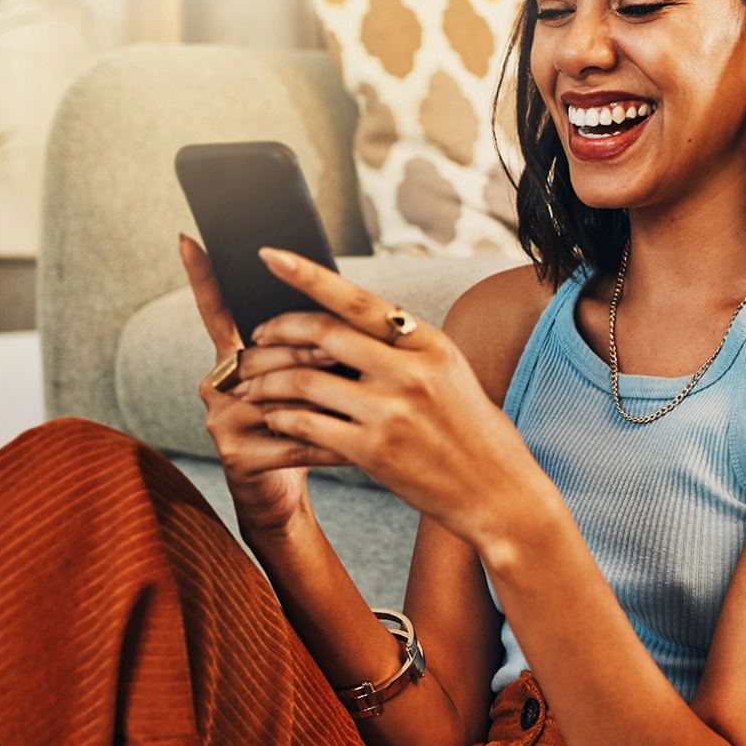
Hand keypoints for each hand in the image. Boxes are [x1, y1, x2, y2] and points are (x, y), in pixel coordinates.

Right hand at [179, 234, 350, 536]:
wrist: (284, 495)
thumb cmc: (305, 425)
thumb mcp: (307, 379)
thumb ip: (311, 344)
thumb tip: (344, 300)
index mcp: (234, 357)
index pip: (216, 310)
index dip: (201, 275)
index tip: (189, 236)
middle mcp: (217, 383)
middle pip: (265, 351)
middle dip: (311, 351)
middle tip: (348, 354)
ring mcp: (221, 419)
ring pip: (279, 392)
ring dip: (324, 393)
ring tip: (362, 396)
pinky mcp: (237, 455)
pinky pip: (293, 437)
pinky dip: (330, 440)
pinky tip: (357, 445)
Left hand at [232, 247, 547, 544]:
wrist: (495, 489)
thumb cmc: (469, 428)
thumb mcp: (448, 371)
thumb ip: (402, 347)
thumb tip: (347, 320)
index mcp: (428, 343)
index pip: (358, 299)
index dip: (309, 275)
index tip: (271, 256)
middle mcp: (410, 371)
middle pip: (323, 334)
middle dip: (277, 331)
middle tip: (254, 338)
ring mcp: (390, 412)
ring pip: (305, 382)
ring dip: (267, 381)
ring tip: (250, 385)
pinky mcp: (373, 451)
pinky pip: (308, 425)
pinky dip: (282, 419)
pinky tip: (274, 418)